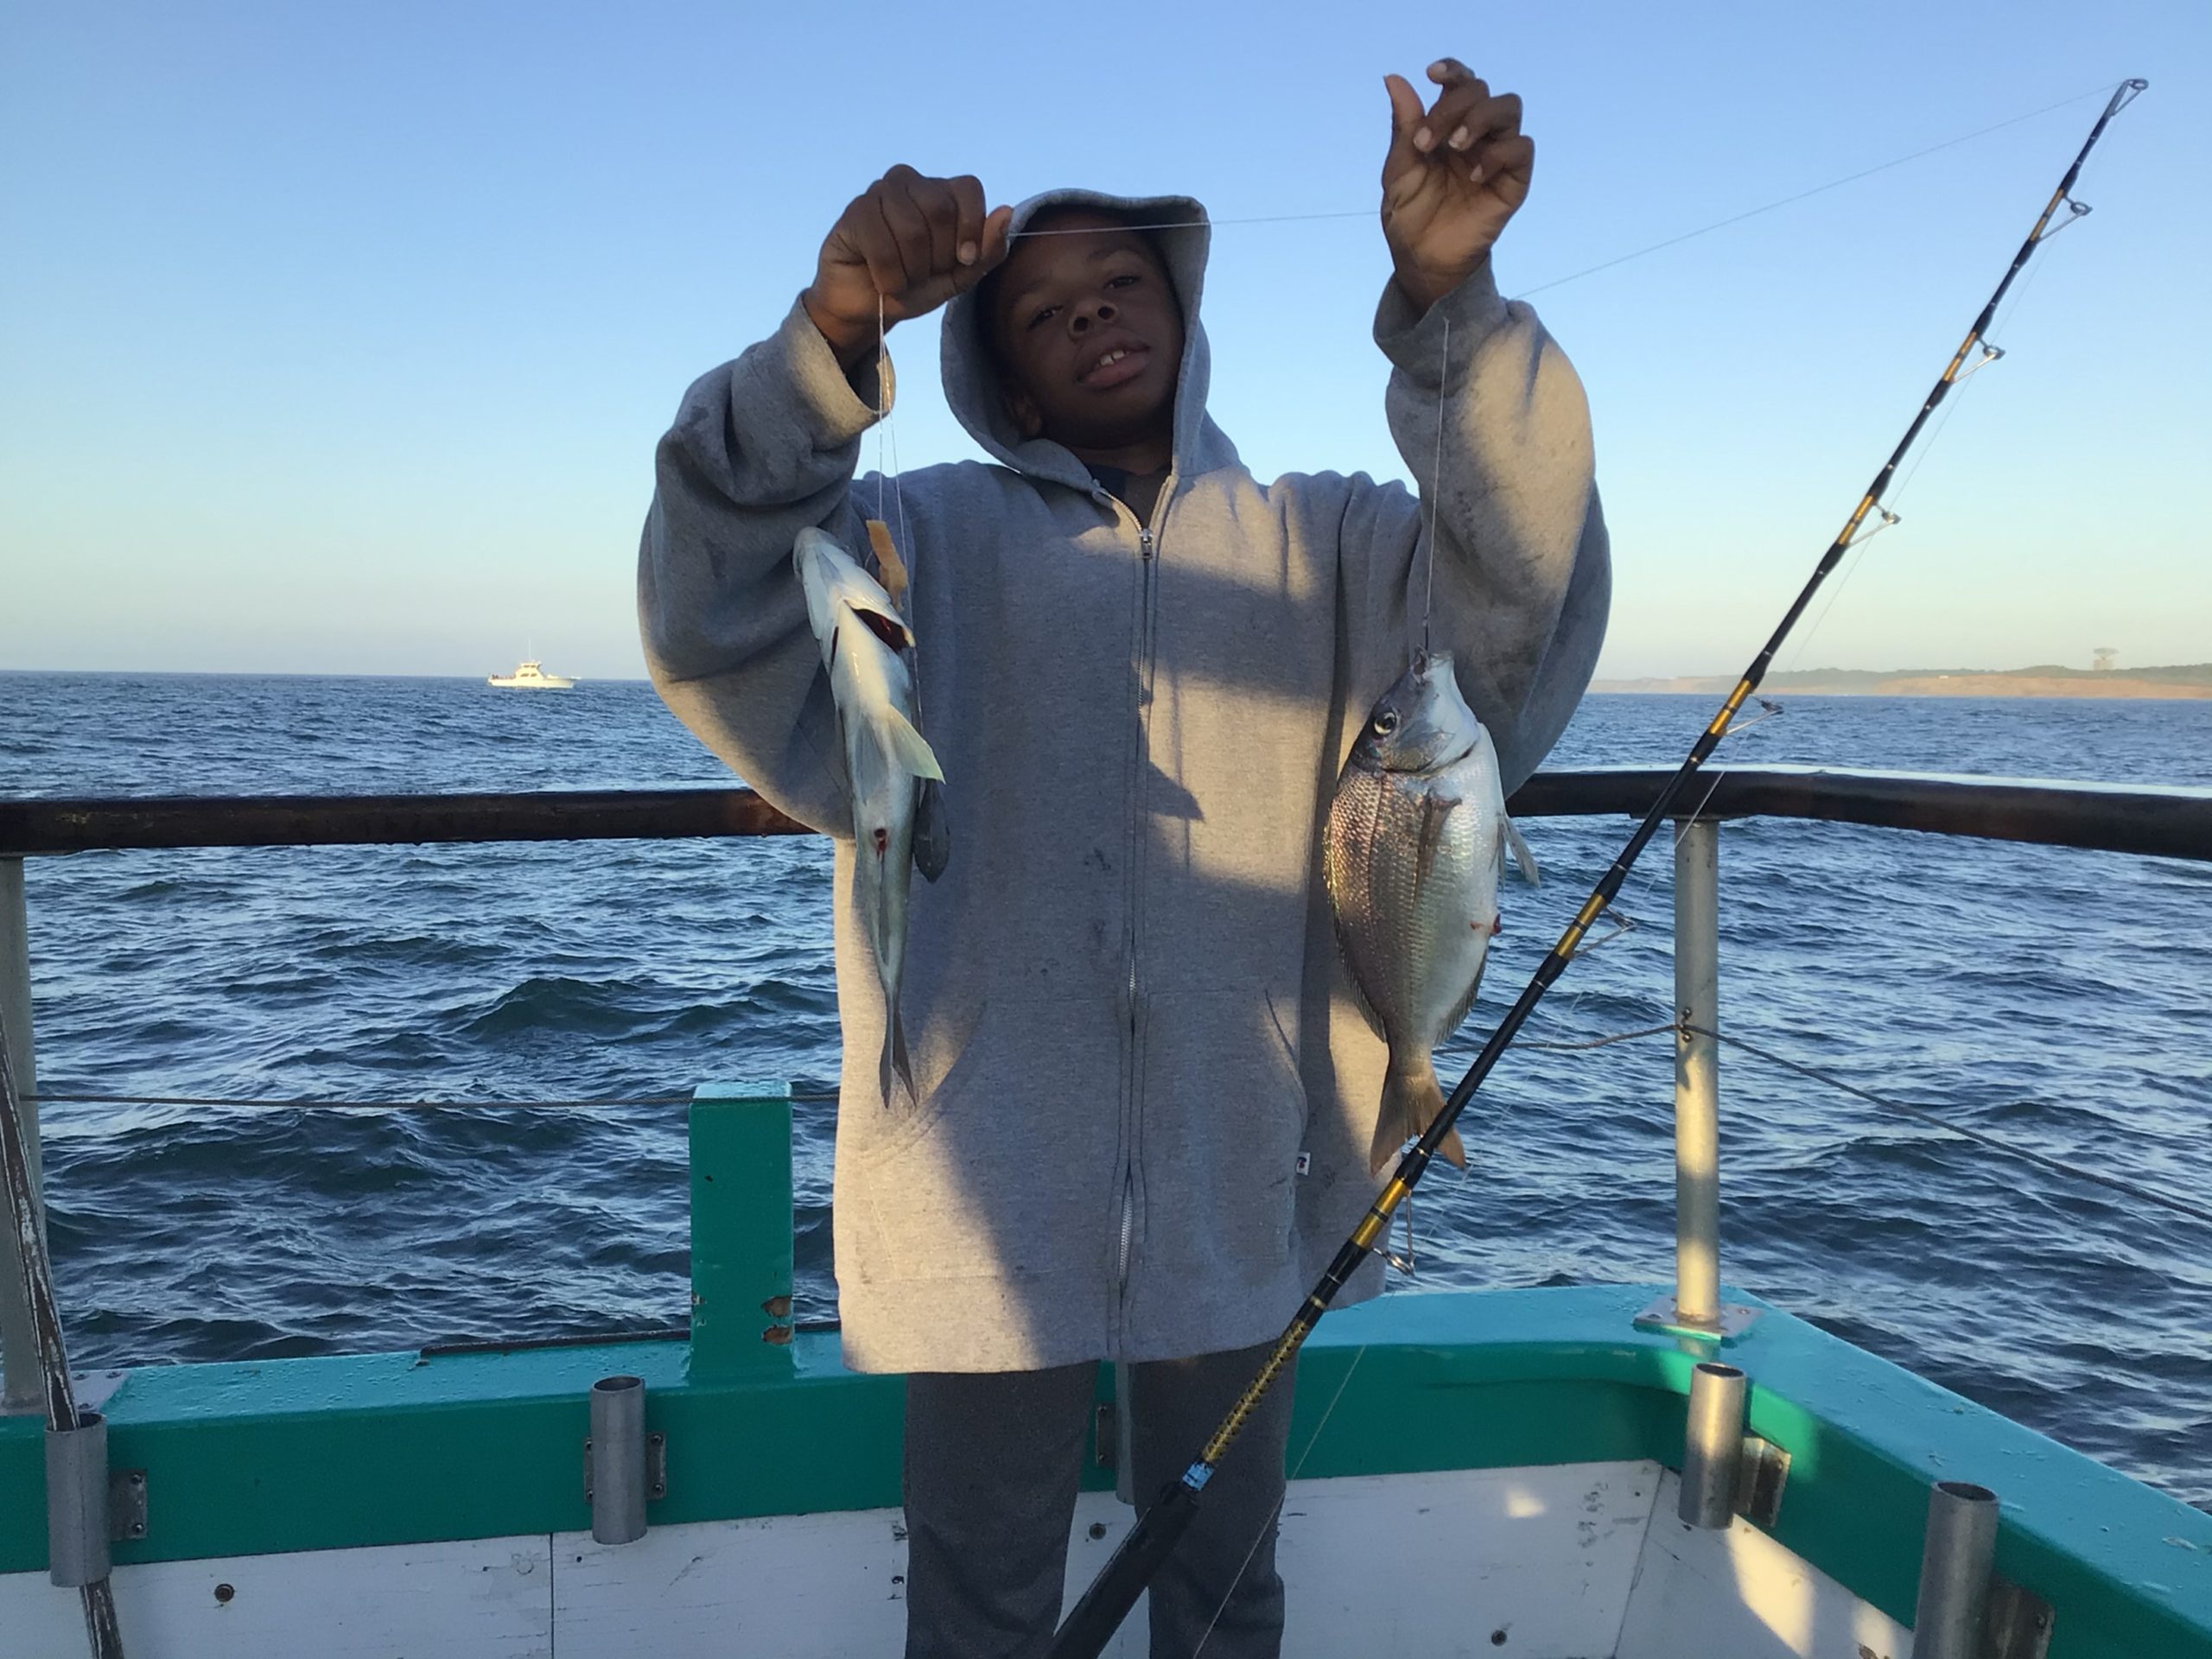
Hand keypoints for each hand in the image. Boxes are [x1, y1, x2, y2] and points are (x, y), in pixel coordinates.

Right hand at [802, 166, 1014, 369]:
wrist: (870, 307)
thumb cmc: (916, 286)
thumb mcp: (960, 276)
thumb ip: (987, 249)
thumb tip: (1006, 211)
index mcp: (942, 192)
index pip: (969, 189)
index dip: (970, 228)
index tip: (963, 259)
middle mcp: (912, 182)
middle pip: (940, 210)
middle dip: (938, 256)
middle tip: (924, 271)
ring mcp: (881, 192)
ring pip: (911, 229)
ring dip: (911, 270)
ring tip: (902, 277)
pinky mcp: (855, 211)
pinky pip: (881, 244)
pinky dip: (888, 275)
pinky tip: (882, 280)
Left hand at [1380, 60, 1533, 311]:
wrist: (1421, 258)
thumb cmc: (1409, 214)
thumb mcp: (1399, 168)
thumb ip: (1404, 125)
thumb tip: (1393, 79)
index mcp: (1449, 125)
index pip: (1461, 82)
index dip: (1452, 70)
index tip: (1432, 74)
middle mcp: (1477, 133)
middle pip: (1481, 91)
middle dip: (1453, 107)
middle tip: (1426, 141)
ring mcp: (1497, 154)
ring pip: (1509, 108)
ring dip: (1481, 118)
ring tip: (1456, 146)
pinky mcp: (1514, 180)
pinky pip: (1521, 149)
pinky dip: (1498, 154)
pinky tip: (1473, 175)